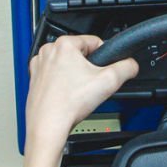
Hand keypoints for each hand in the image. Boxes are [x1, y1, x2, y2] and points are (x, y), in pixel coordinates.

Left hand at [24, 35, 138, 157]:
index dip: (104, 57)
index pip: (94, 41)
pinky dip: (61, 83)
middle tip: (90, 85)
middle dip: (88, 68)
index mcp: (64, 44)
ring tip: (77, 91)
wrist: (48, 125)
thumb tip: (131, 64)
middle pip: (80, 54)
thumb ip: (127, 67)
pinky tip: (66, 94)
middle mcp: (48, 50)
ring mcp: (39, 64)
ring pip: (66, 64)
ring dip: (74, 75)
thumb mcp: (110, 81)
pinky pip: (54, 75)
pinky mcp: (34, 78)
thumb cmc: (69, 104)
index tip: (102, 71)